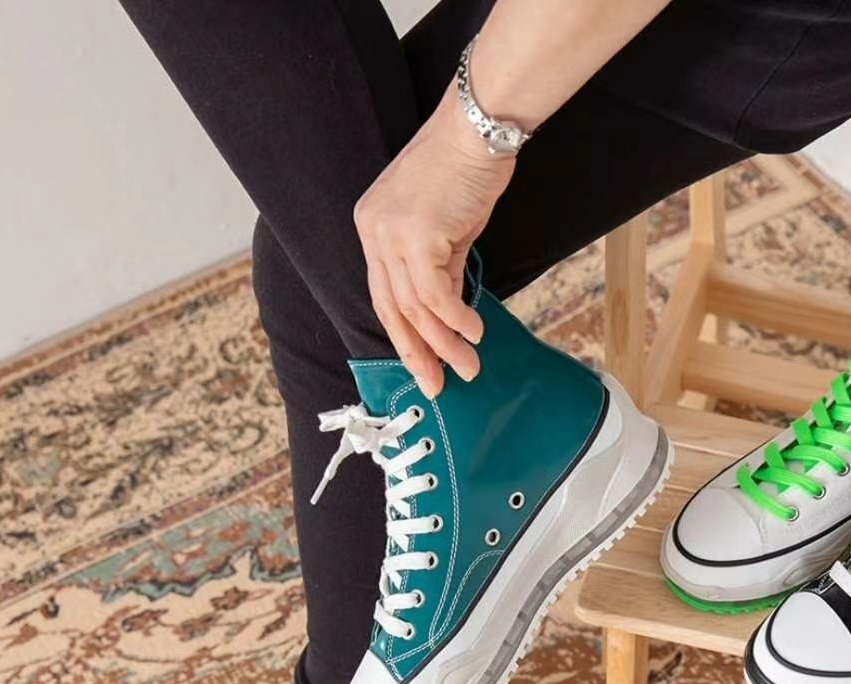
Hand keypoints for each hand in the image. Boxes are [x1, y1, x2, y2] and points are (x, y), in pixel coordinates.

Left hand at [354, 86, 515, 397]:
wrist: (478, 128)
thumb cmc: (466, 170)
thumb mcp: (447, 227)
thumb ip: (442, 268)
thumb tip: (449, 313)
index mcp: (372, 229)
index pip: (384, 297)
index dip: (404, 338)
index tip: (425, 368)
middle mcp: (373, 232)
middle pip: (392, 310)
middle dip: (417, 354)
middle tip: (438, 386)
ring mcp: (391, 234)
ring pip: (415, 309)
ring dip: (444, 344)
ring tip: (470, 368)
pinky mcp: (417, 236)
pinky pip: (435, 296)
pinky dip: (456, 320)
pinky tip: (475, 334)